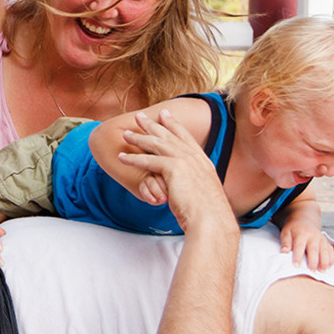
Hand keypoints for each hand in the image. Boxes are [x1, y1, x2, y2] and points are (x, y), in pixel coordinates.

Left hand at [118, 108, 231, 232]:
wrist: (211, 219)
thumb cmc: (208, 214)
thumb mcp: (204, 194)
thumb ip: (195, 185)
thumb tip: (190, 189)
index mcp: (203, 161)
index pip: (185, 137)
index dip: (173, 124)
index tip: (164, 114)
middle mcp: (195, 158)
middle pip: (169, 135)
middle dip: (152, 124)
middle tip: (139, 116)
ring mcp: (185, 161)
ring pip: (157, 145)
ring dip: (139, 138)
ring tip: (125, 134)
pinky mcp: (174, 169)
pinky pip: (149, 161)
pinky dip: (134, 159)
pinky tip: (122, 158)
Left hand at [279, 220, 333, 269]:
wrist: (305, 221)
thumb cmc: (294, 230)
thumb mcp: (286, 232)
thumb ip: (285, 242)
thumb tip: (284, 251)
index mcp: (302, 234)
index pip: (299, 246)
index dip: (298, 256)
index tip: (296, 266)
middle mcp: (313, 236)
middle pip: (314, 249)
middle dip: (313, 261)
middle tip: (312, 271)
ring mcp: (321, 239)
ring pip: (325, 251)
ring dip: (324, 261)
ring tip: (322, 271)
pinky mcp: (326, 242)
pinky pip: (331, 251)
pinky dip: (331, 259)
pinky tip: (328, 266)